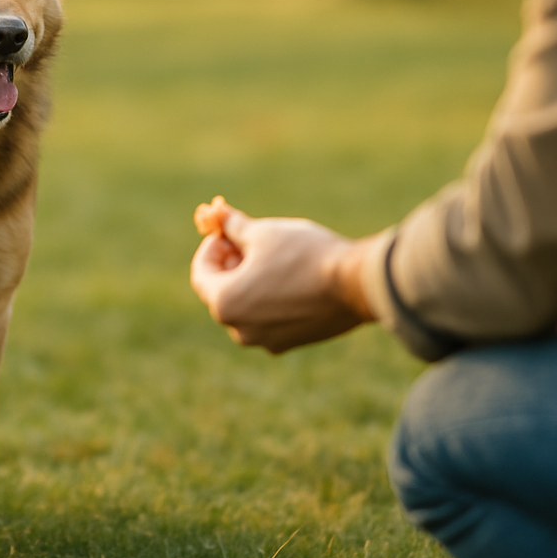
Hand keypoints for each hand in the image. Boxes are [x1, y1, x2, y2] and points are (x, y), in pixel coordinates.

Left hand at [189, 201, 374, 352]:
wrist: (356, 283)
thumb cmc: (304, 254)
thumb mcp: (264, 232)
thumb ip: (234, 227)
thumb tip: (218, 215)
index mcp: (225, 303)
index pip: (200, 273)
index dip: (210, 247)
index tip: (225, 231)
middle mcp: (240, 329)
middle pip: (221, 292)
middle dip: (230, 263)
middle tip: (246, 240)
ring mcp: (266, 340)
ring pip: (246, 307)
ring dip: (249, 280)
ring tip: (271, 256)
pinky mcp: (290, 343)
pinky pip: (268, 319)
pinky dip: (269, 298)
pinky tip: (290, 276)